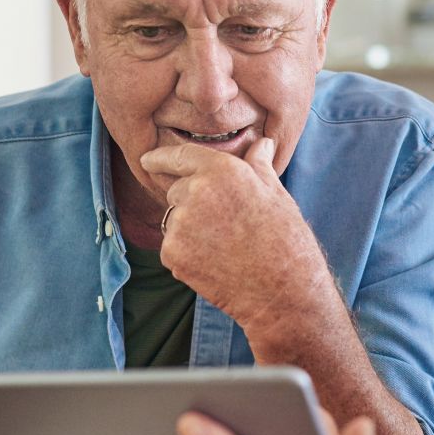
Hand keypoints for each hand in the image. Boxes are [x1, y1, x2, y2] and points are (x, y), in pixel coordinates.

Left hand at [141, 137, 333, 333]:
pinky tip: (215, 263)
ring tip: (224, 247)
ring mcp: (181, 223)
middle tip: (224, 226)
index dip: (160, 157)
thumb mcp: (276, 194)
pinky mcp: (172, 253)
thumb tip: (261, 144)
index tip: (147, 160)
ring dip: (190, 230)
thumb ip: (258, 166)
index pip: (181, 156)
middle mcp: (196, 191)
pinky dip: (187, 255)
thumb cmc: (286, 240)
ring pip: (175, 221)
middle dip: (192, 204)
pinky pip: (172, 247)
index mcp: (223, 170)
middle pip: (176, 191)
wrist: (282, 290)